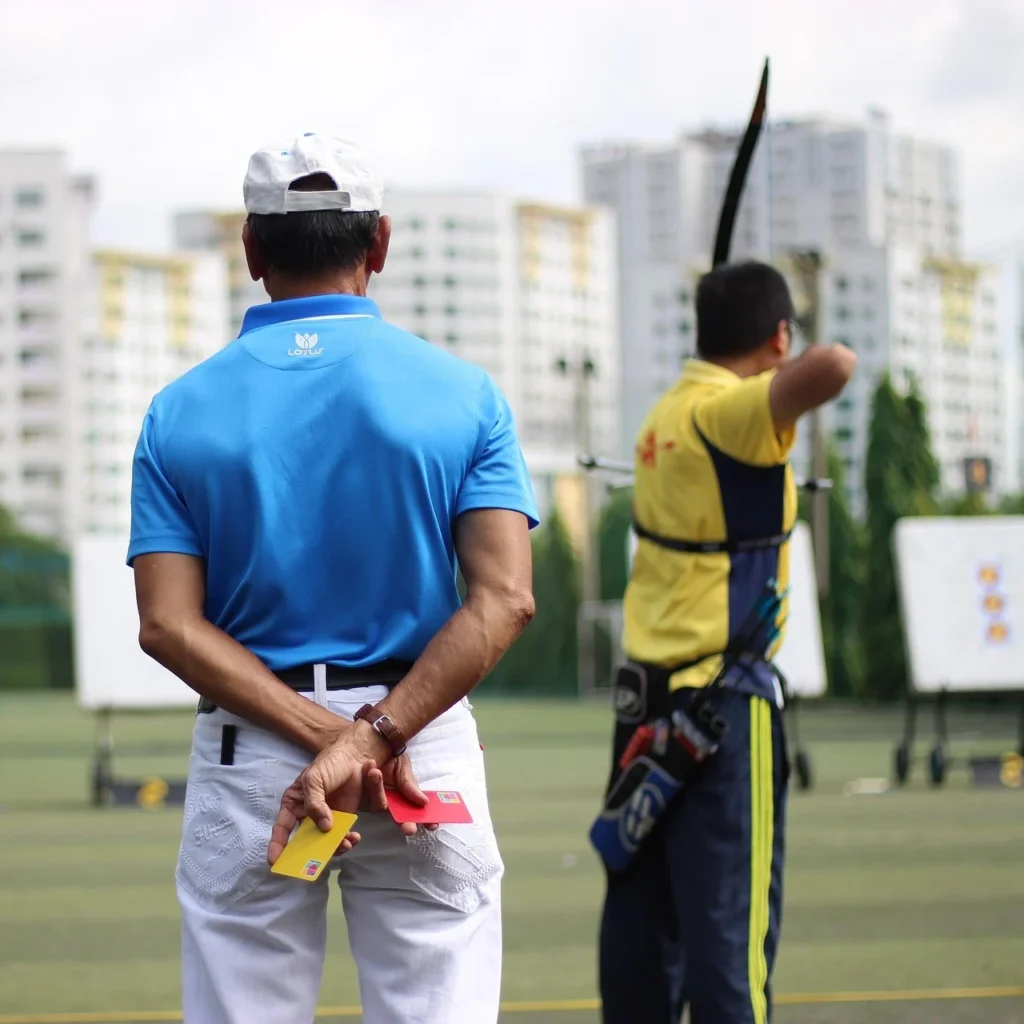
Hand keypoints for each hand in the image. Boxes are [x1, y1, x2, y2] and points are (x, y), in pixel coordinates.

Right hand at [267, 733, 373, 865]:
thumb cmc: (330, 764)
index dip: (277, 846)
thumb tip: (324, 827)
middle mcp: (309, 816)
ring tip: (347, 841)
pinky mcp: (345, 819)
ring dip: (337, 846)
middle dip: (315, 853)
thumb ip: (315, 803)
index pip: (282, 828)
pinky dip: (350, 838)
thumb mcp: (314, 779)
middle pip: (307, 843)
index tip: (274, 862)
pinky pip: (346, 835)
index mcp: (295, 804)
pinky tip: (355, 836)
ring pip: (328, 843)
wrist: (357, 756)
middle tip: (322, 858)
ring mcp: (328, 819)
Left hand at [363, 755, 439, 836]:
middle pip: (400, 818)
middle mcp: (390, 802)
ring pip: (380, 805)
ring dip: (378, 789)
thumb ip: (409, 784)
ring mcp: (374, 801)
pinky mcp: (358, 799)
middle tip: (410, 828)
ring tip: (376, 771)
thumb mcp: (402, 765)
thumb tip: (424, 802)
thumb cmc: (388, 756)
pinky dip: (368, 784)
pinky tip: (370, 769)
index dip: (425, 819)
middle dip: (406, 823)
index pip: (416, 811)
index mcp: (404, 795)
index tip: (433, 825)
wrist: (368, 746)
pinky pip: (363, 798)